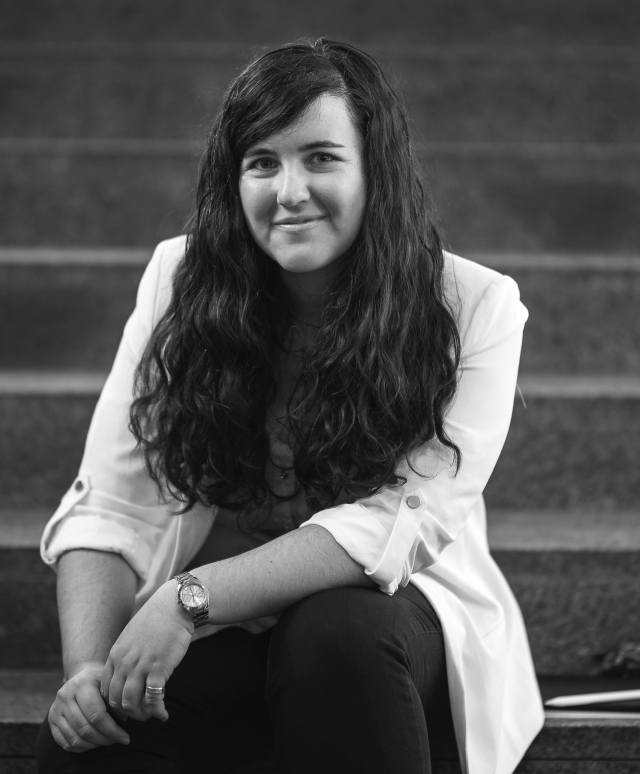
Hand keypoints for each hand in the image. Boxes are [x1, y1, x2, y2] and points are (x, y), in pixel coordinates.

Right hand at [48, 661, 129, 752]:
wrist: (82, 675)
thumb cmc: (100, 680)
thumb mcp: (110, 684)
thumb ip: (116, 701)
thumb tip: (123, 721)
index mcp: (81, 684)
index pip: (96, 715)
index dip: (112, 730)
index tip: (125, 738)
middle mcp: (65, 696)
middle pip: (85, 728)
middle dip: (104, 739)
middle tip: (117, 741)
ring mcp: (55, 709)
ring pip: (74, 738)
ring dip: (93, 745)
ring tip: (107, 742)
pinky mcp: (51, 720)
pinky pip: (64, 742)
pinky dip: (80, 748)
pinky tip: (93, 744)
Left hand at [101, 582, 192, 722]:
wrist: (174, 606)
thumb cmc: (157, 621)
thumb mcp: (132, 637)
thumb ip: (126, 656)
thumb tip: (128, 674)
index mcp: (115, 655)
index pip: (104, 690)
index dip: (113, 704)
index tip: (125, 707)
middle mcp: (124, 663)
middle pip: (115, 700)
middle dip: (126, 713)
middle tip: (139, 714)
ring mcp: (140, 666)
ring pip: (130, 704)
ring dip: (140, 715)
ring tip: (151, 715)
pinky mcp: (159, 668)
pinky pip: (152, 698)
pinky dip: (156, 711)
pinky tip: (163, 713)